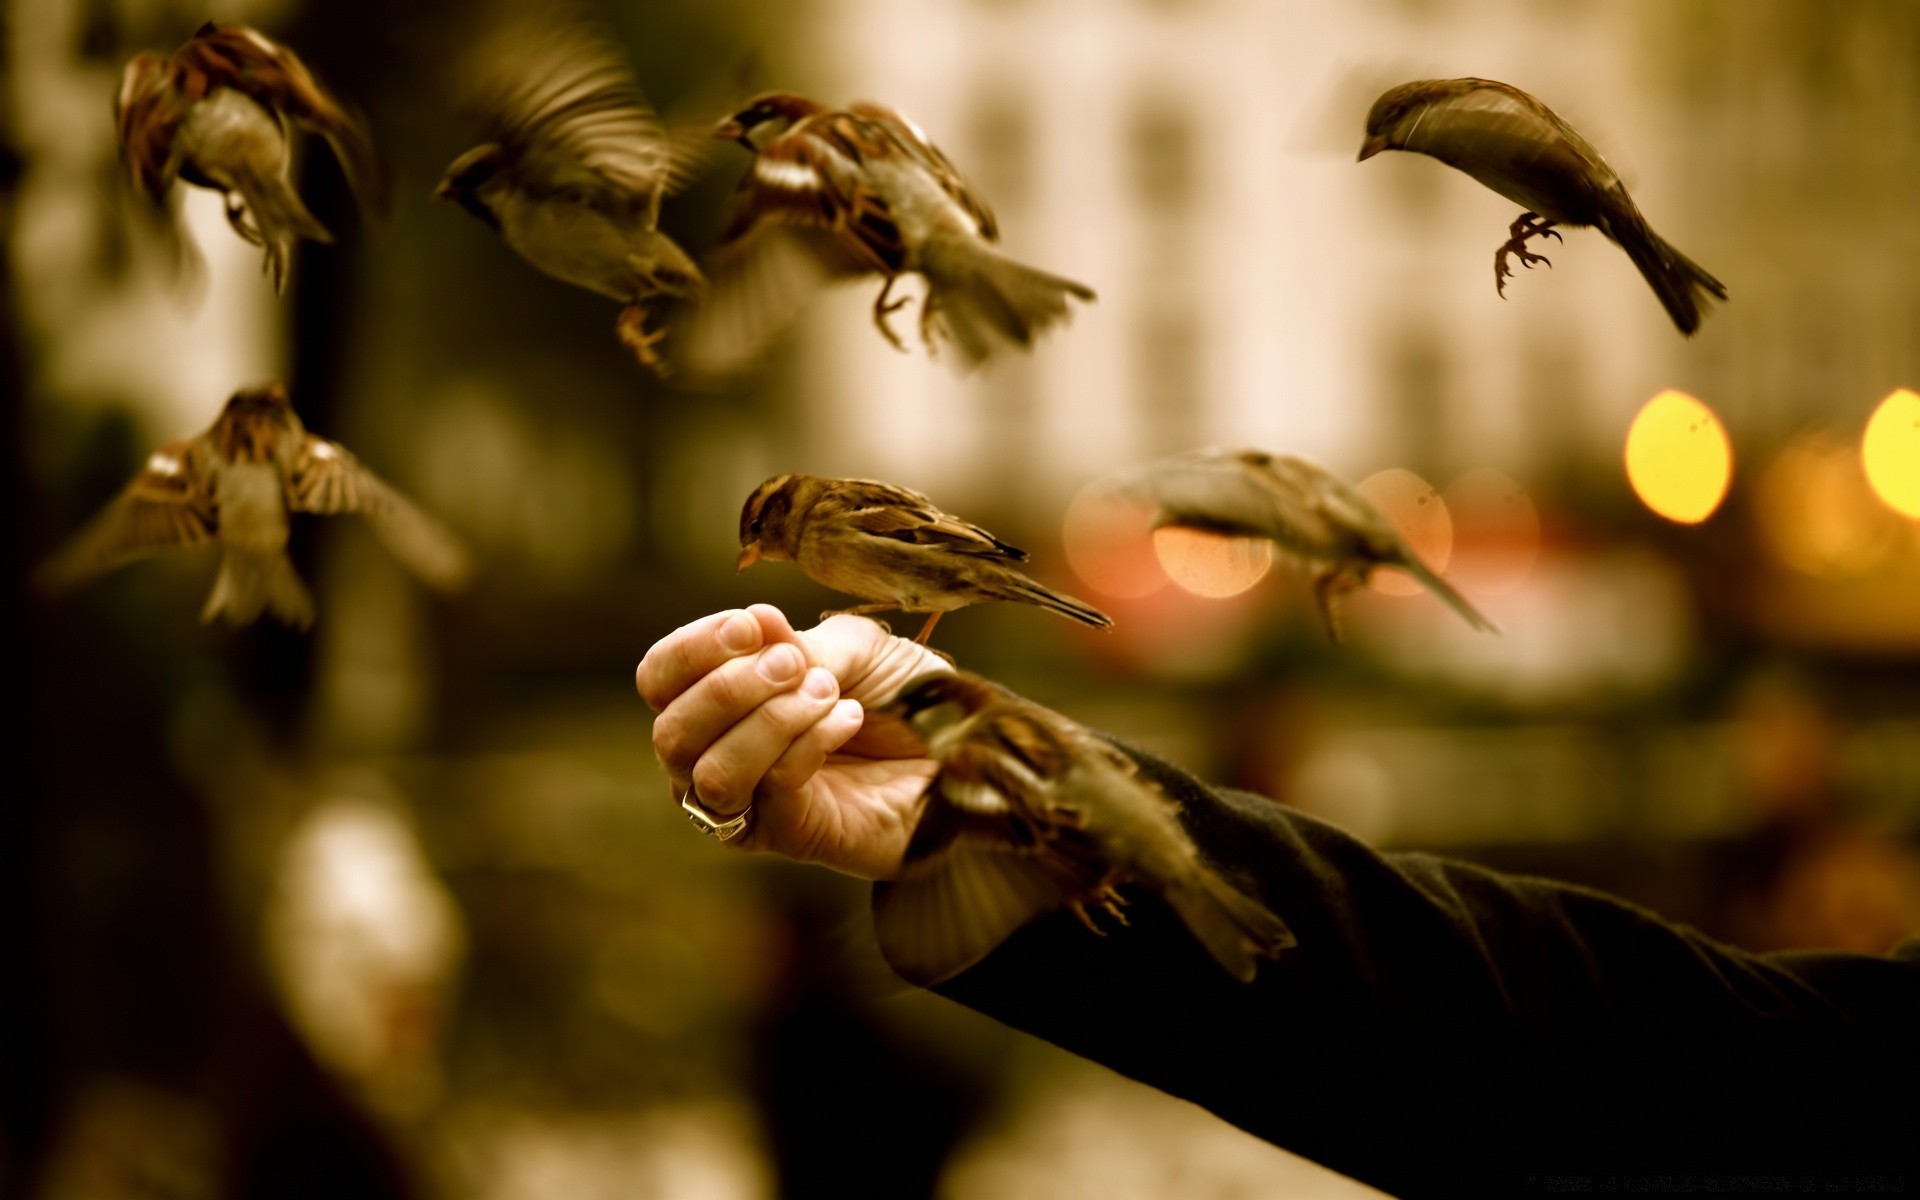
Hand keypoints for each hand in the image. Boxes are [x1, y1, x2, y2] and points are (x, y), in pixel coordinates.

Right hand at [635, 604, 950, 879]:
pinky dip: (807, 743)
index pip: (659, 678)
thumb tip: (756, 621)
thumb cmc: (901, 700)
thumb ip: (801, 642)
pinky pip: (770, 789)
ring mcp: (747, 803)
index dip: (693, 649)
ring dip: (769, 720)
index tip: (751, 625)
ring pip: (709, 771)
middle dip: (730, 687)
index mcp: (717, 700)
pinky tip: (848, 718)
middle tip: (797, 665)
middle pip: (671, 730)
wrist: (960, 757)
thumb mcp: (856, 648)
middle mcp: (715, 755)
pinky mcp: (785, 835)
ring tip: (828, 694)